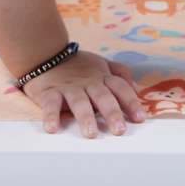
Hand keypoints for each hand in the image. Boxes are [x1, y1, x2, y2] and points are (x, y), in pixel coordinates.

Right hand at [20, 50, 146, 137]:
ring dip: (85, 116)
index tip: (140, 118)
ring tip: (90, 133)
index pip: (120, 88)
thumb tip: (137, 88)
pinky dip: (51, 115)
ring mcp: (69, 88)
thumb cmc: (78, 66)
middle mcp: (88, 83)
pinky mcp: (50, 92)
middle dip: (111, 112)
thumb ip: (120, 74)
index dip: (130, 102)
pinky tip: (52, 128)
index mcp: (102, 77)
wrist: (45, 52)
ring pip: (79, 101)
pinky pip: (50, 104)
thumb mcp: (101, 64)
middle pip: (102, 96)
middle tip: (118, 129)